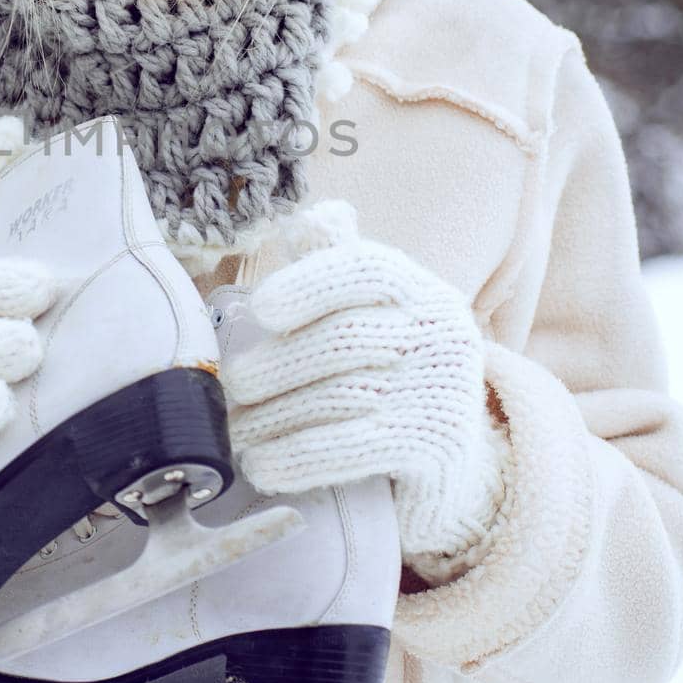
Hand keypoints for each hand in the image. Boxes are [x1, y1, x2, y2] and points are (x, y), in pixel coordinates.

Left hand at [224, 200, 508, 563]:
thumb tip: (305, 218)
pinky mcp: (436, 447)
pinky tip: (262, 464)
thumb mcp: (373, 314)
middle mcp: (440, 333)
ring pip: (339, 396)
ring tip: (234, 431)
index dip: (309, 283)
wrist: (451, 460)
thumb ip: (337, 264)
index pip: (366, 268)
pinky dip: (296, 457)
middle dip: (274, 366)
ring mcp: (442, 392)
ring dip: (272, 417)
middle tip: (231, 387)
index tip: (260, 308)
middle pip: (341, 339)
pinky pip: (351, 448)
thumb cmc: (390, 374)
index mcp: (419, 290)